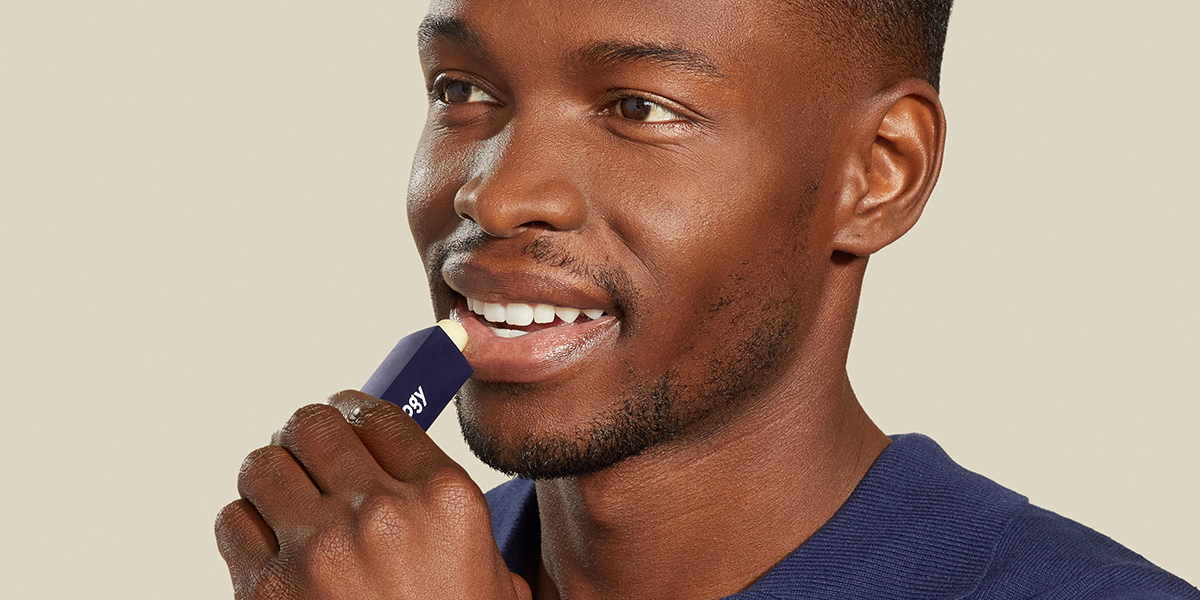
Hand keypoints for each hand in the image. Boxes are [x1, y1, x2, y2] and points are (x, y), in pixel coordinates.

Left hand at [215, 390, 531, 599]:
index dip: (355, 410)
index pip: (378, 414)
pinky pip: (232, 521)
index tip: (347, 416)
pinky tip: (269, 541)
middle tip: (311, 449)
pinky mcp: (267, 592)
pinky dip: (246, 524)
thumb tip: (396, 467)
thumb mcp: (490, 572)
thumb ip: (445, 510)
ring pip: (263, 464)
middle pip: (314, 424)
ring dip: (272, 474)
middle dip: (309, 434)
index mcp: (442, 499)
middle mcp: (377, 512)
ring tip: (284, 493)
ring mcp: (317, 551)